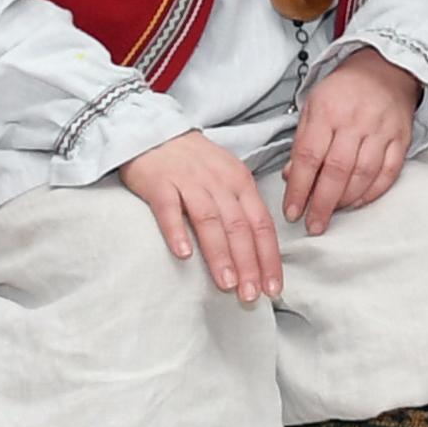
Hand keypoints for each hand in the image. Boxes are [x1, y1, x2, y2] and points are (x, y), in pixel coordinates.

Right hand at [120, 131, 282, 302]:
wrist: (154, 132)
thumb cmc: (194, 162)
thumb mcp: (227, 178)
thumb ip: (241, 209)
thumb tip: (257, 252)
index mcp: (241, 183)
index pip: (262, 225)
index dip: (269, 258)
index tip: (273, 287)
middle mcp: (219, 182)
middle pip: (239, 227)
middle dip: (248, 264)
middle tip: (251, 294)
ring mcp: (189, 182)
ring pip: (210, 221)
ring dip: (220, 254)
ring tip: (227, 284)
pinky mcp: (159, 184)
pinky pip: (169, 210)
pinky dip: (177, 231)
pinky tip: (183, 254)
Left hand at [284, 50, 422, 236]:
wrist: (386, 69)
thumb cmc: (343, 90)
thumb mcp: (312, 106)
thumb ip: (302, 142)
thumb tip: (292, 177)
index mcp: (327, 111)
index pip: (310, 157)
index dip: (299, 189)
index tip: (292, 212)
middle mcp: (355, 121)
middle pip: (337, 171)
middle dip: (322, 204)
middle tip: (313, 225)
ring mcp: (382, 130)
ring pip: (364, 175)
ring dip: (346, 201)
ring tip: (333, 213)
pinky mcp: (402, 139)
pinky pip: (388, 173)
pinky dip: (372, 193)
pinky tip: (358, 202)